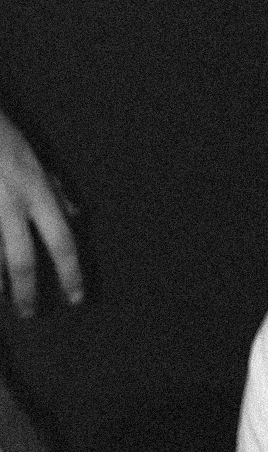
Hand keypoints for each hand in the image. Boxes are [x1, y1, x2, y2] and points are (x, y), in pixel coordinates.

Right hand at [0, 109, 83, 316]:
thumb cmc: (3, 139)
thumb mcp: (37, 160)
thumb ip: (56, 189)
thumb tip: (76, 214)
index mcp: (37, 192)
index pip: (62, 241)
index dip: (71, 273)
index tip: (76, 297)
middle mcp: (11, 205)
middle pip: (23, 260)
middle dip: (27, 292)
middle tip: (30, 313)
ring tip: (3, 298)